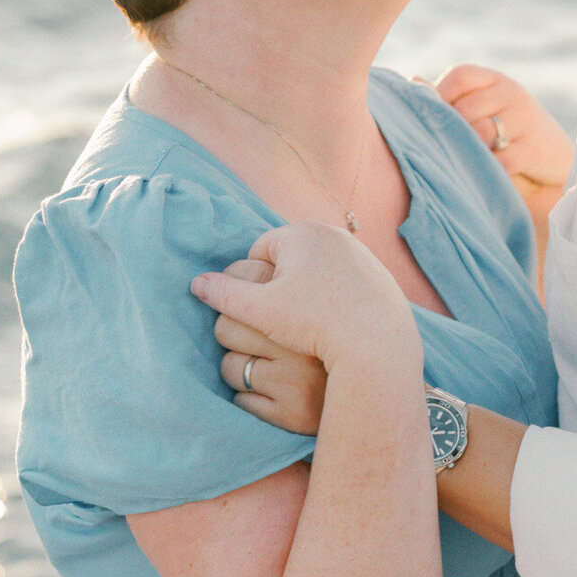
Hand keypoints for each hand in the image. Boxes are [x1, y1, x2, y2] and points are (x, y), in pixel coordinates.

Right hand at [191, 222, 421, 383]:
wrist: (376, 344)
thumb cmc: (315, 323)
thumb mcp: (261, 311)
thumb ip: (225, 294)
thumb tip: (197, 283)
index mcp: (303, 233)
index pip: (261, 250)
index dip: (255, 282)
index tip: (264, 309)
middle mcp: (335, 233)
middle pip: (291, 259)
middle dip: (282, 284)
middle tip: (286, 319)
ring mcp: (361, 252)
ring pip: (318, 271)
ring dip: (308, 291)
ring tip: (310, 324)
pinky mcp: (380, 273)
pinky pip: (345, 282)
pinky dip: (336, 298)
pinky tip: (336, 323)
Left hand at [208, 258, 328, 433]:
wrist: (381, 386)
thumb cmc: (333, 337)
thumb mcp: (311, 300)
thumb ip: (271, 282)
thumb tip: (201, 283)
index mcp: (307, 304)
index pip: (238, 282)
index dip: (235, 292)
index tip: (247, 303)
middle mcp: (300, 341)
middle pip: (225, 326)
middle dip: (232, 333)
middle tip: (258, 340)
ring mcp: (295, 380)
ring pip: (229, 366)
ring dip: (240, 368)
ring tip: (269, 368)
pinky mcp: (290, 413)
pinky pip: (241, 401)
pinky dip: (251, 398)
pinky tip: (275, 393)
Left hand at [431, 66, 574, 193]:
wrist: (556, 163)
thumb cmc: (507, 137)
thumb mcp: (482, 111)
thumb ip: (450, 99)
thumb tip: (413, 81)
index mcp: (495, 80)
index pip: (461, 76)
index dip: (440, 96)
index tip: (431, 121)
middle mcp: (512, 93)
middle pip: (466, 108)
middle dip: (452, 132)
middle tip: (443, 151)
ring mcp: (525, 119)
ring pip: (481, 133)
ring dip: (466, 152)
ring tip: (459, 165)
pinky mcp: (535, 149)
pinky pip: (501, 160)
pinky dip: (485, 170)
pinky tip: (478, 178)